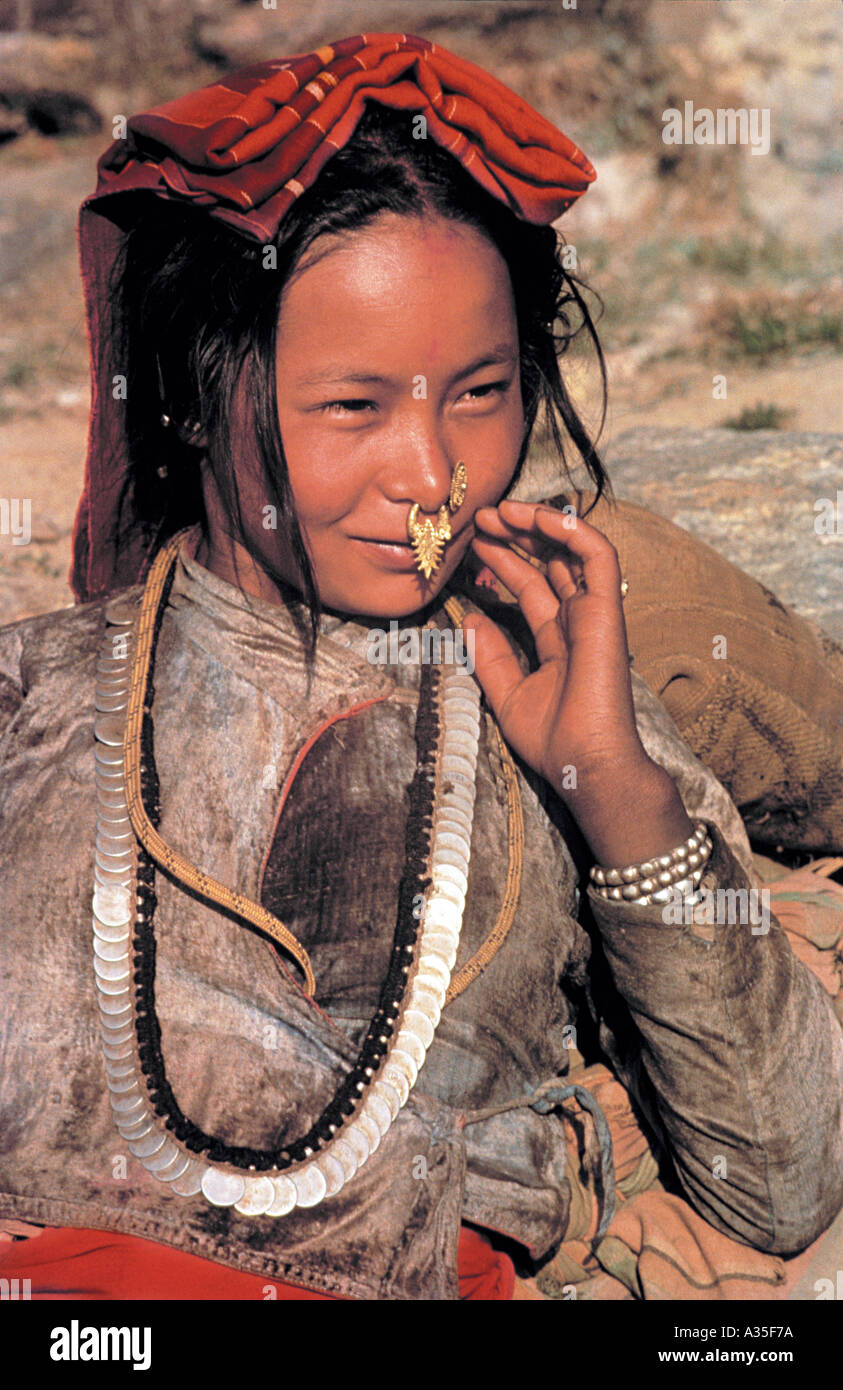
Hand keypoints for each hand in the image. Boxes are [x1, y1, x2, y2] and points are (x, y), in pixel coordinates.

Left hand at [462, 499, 692, 864]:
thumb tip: (468, 617)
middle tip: (479, 516)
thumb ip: (489, 654)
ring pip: (572, 549)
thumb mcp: (506, 693)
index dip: (502, 559)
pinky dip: (572, 530)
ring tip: (500, 510)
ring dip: (538, 523)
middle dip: (514, 534)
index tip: (471, 541)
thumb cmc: (554, 741)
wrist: (585, 765)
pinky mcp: (608, 610)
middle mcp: (577, 620)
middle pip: (547, 561)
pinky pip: (597, 556)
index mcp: (556, 638)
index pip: (529, 584)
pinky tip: (538, 517)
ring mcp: (594, 613)